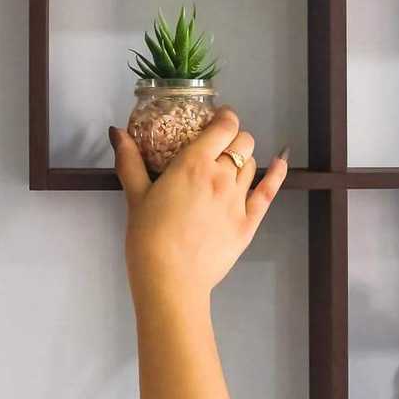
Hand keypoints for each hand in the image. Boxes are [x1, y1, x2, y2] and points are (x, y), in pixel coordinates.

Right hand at [110, 108, 288, 302]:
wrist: (171, 280)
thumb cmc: (148, 238)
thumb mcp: (135, 196)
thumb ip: (129, 161)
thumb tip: (117, 132)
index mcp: (194, 164)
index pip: (224, 126)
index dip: (225, 117)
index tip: (218, 118)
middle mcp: (222, 176)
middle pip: (242, 142)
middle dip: (233, 138)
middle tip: (220, 144)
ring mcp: (238, 200)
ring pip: (252, 164)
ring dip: (244, 158)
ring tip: (231, 164)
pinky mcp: (249, 223)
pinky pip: (269, 191)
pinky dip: (277, 174)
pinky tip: (281, 162)